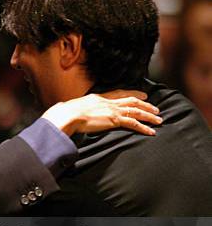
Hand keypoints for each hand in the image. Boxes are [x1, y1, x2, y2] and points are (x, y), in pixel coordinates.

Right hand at [42, 90, 161, 135]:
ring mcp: (113, 110)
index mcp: (99, 97)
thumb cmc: (67, 113)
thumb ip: (77, 108)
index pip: (119, 93)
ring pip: (136, 111)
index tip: (142, 95)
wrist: (69, 115)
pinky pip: (134, 123)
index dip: (132, 93)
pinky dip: (144, 127)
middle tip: (155, 109)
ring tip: (158, 120)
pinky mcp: (115, 120)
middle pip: (132, 101)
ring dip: (149, 116)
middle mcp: (108, 102)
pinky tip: (151, 131)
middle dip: (145, 105)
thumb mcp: (74, 107)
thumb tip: (68, 110)